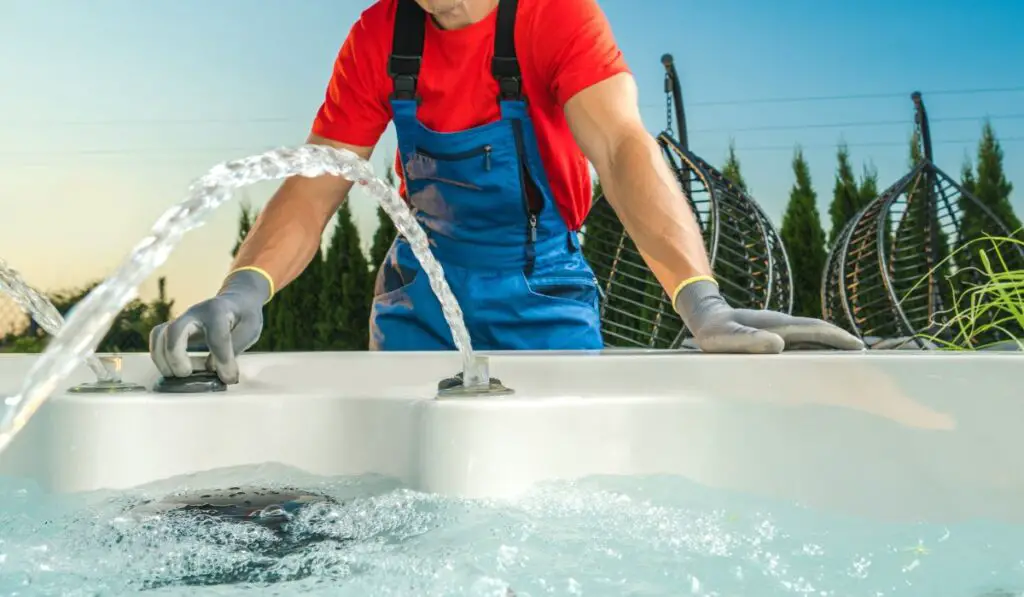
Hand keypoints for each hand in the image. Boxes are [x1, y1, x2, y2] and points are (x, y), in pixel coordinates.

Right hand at [149, 269, 270, 382]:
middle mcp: (195, 313)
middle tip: (187, 374)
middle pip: (175, 331)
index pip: (217, 336)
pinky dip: (159, 356)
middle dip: (176, 355)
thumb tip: (221, 372)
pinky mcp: (174, 328)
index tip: (229, 378)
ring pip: (160, 335)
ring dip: (163, 359)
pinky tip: (171, 369)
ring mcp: (182, 319)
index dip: (222, 359)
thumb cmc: (244, 316)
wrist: (236, 300)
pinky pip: (157, 339)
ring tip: (177, 376)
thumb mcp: (251, 328)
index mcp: (218, 310)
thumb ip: (236, 348)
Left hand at [674, 279, 864, 352]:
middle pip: (820, 335)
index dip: (838, 338)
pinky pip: (801, 347)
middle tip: (866, 361)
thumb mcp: (725, 337)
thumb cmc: (713, 331)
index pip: (815, 330)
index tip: (859, 348)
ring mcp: (780, 332)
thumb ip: (747, 339)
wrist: (705, 318)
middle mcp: (784, 327)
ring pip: (813, 341)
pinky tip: (822, 367)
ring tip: (852, 366)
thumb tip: (778, 345)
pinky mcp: (775, 339)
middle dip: (843, 345)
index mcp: (778, 326)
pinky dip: (816, 354)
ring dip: (832, 351)